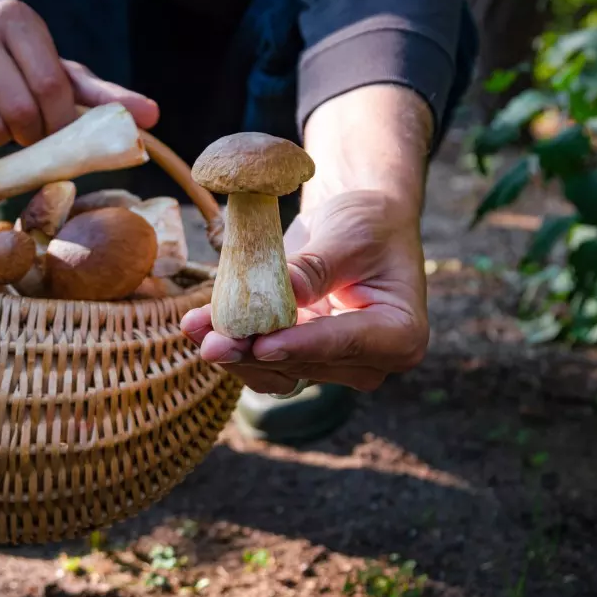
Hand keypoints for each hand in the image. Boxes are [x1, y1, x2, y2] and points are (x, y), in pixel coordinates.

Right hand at [0, 0, 158, 150]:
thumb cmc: (12, 79)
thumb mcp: (59, 82)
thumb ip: (105, 99)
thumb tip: (153, 116)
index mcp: (17, 18)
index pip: (52, 86)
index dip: (57, 123)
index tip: (53, 129)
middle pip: (20, 109)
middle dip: (28, 134)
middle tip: (21, 130)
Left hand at [180, 190, 429, 394]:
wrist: (358, 224)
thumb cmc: (369, 223)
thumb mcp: (349, 237)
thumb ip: (314, 270)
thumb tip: (278, 296)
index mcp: (401, 334)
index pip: (345, 344)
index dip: (299, 346)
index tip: (261, 346)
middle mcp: (369, 361)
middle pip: (304, 365)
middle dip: (253, 352)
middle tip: (211, 340)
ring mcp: (332, 364)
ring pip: (276, 372)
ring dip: (233, 354)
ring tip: (195, 328)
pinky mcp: (299, 357)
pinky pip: (261, 361)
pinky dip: (231, 345)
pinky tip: (198, 324)